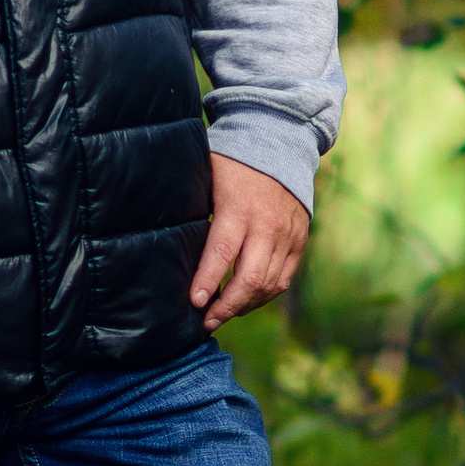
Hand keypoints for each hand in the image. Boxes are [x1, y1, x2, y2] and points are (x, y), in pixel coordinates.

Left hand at [189, 154, 310, 330]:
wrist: (280, 144)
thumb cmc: (233, 162)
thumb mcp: (207, 175)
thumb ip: (193, 206)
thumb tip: (164, 236)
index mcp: (238, 208)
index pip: (222, 252)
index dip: (208, 280)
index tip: (195, 302)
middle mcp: (267, 225)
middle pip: (250, 278)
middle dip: (226, 306)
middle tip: (206, 321)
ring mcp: (287, 235)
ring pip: (269, 284)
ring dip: (245, 306)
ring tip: (222, 315)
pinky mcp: (299, 240)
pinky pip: (284, 278)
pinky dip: (264, 295)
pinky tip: (246, 301)